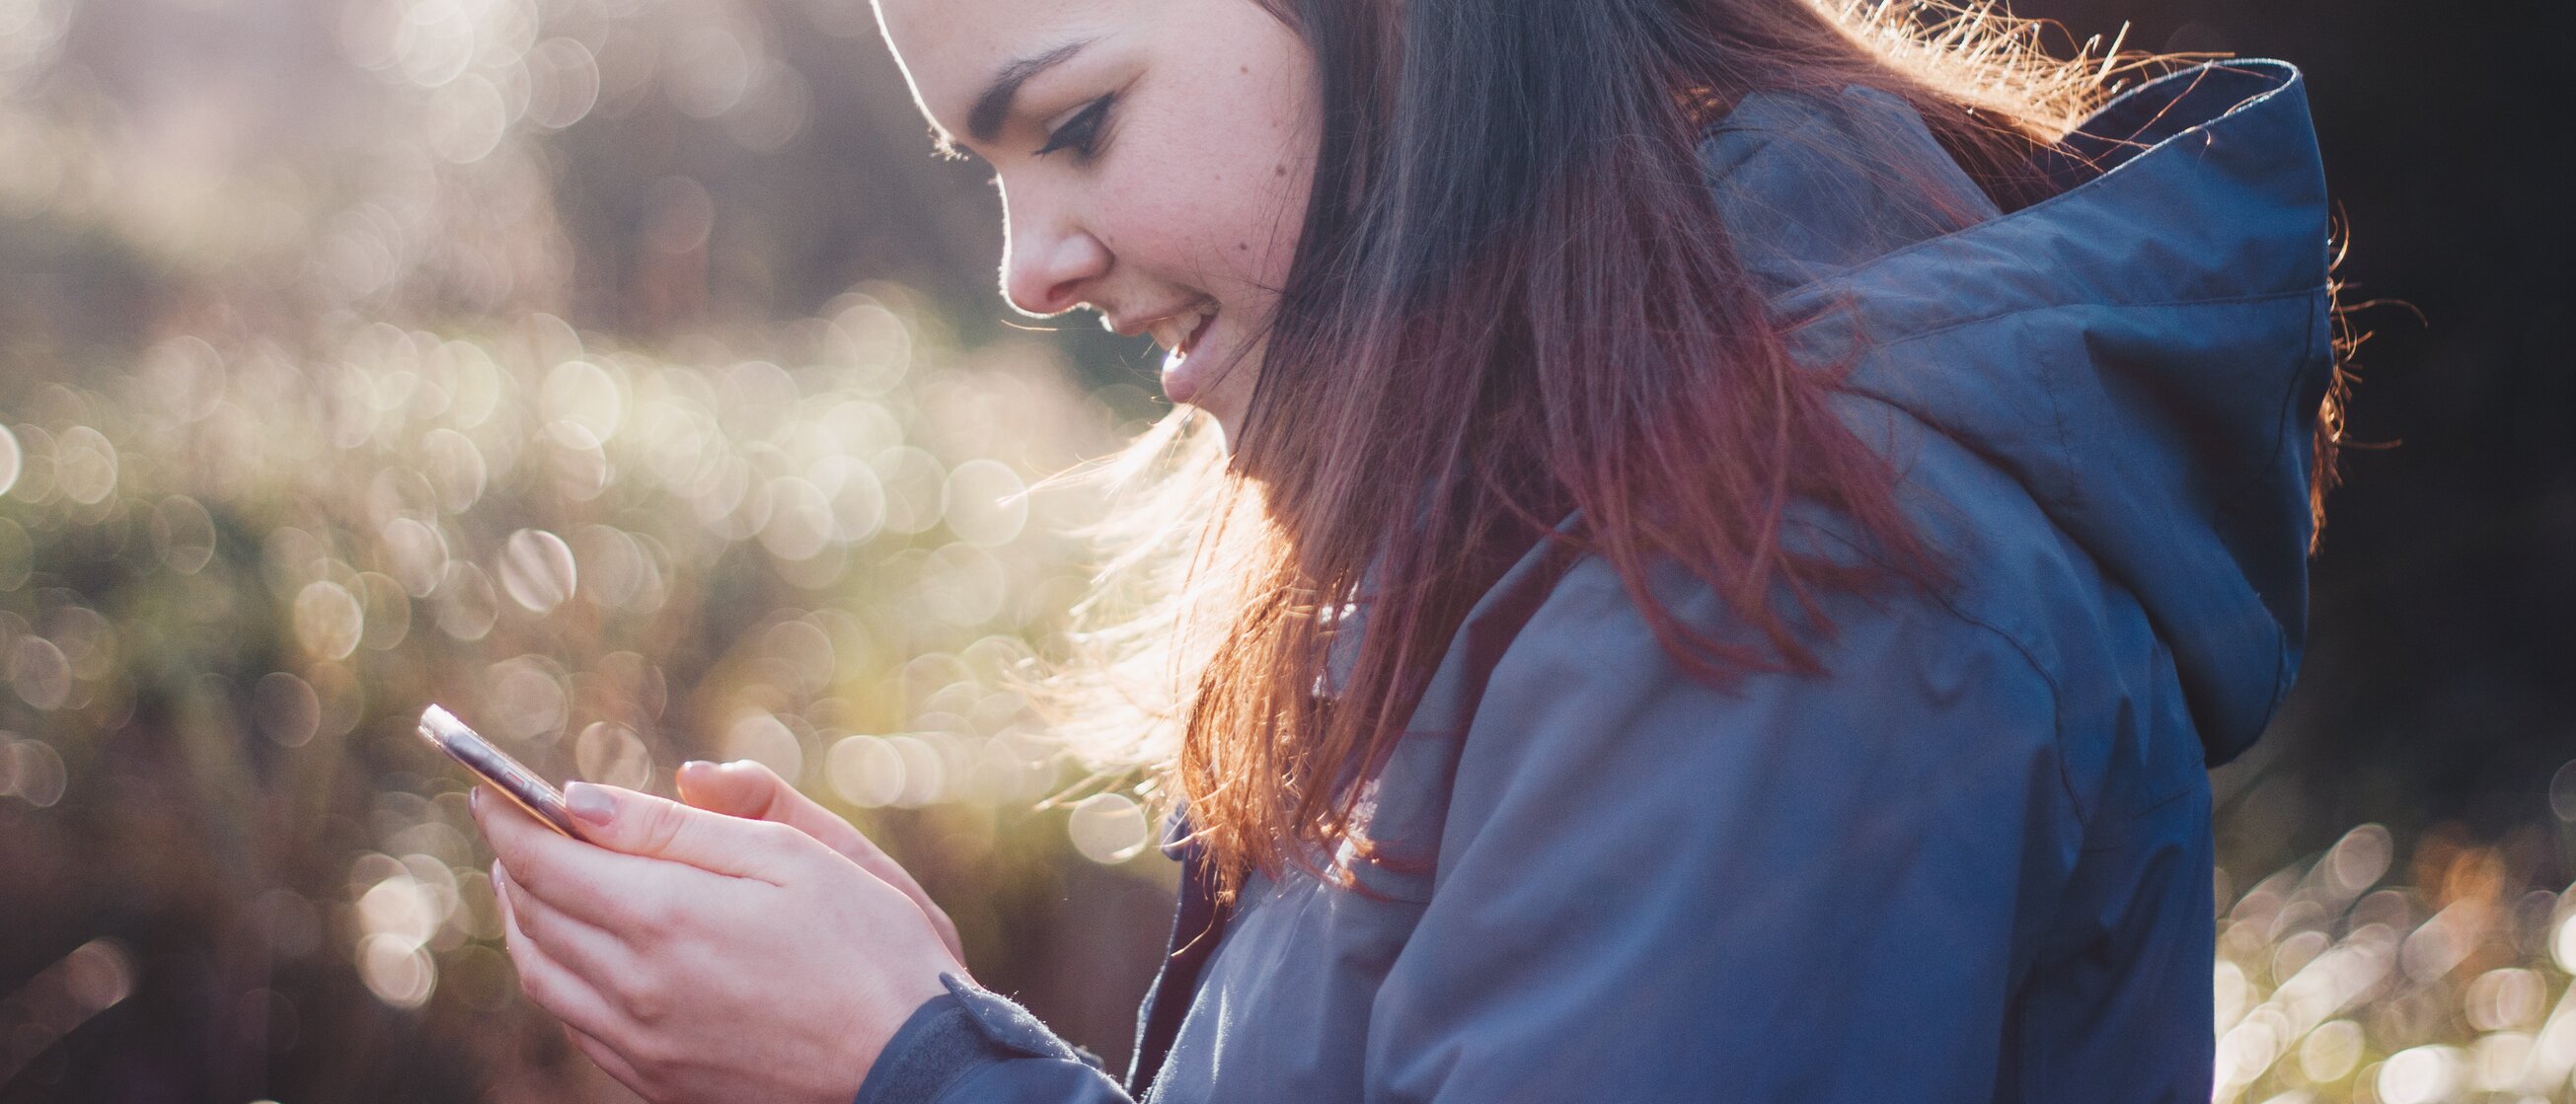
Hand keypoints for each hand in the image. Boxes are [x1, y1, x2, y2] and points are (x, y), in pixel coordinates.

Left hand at [474, 779, 961, 1103]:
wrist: (913, 1064)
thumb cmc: (871, 946)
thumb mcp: (793, 855)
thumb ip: (684, 825)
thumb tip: (583, 799)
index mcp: (667, 916)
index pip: (545, 859)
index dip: (508, 817)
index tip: (488, 785)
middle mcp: (636, 986)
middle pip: (532, 914)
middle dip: (513, 861)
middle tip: (512, 824)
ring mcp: (642, 1043)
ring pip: (542, 975)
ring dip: (523, 920)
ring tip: (531, 882)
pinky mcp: (658, 1082)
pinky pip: (574, 1023)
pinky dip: (555, 976)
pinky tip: (577, 953)